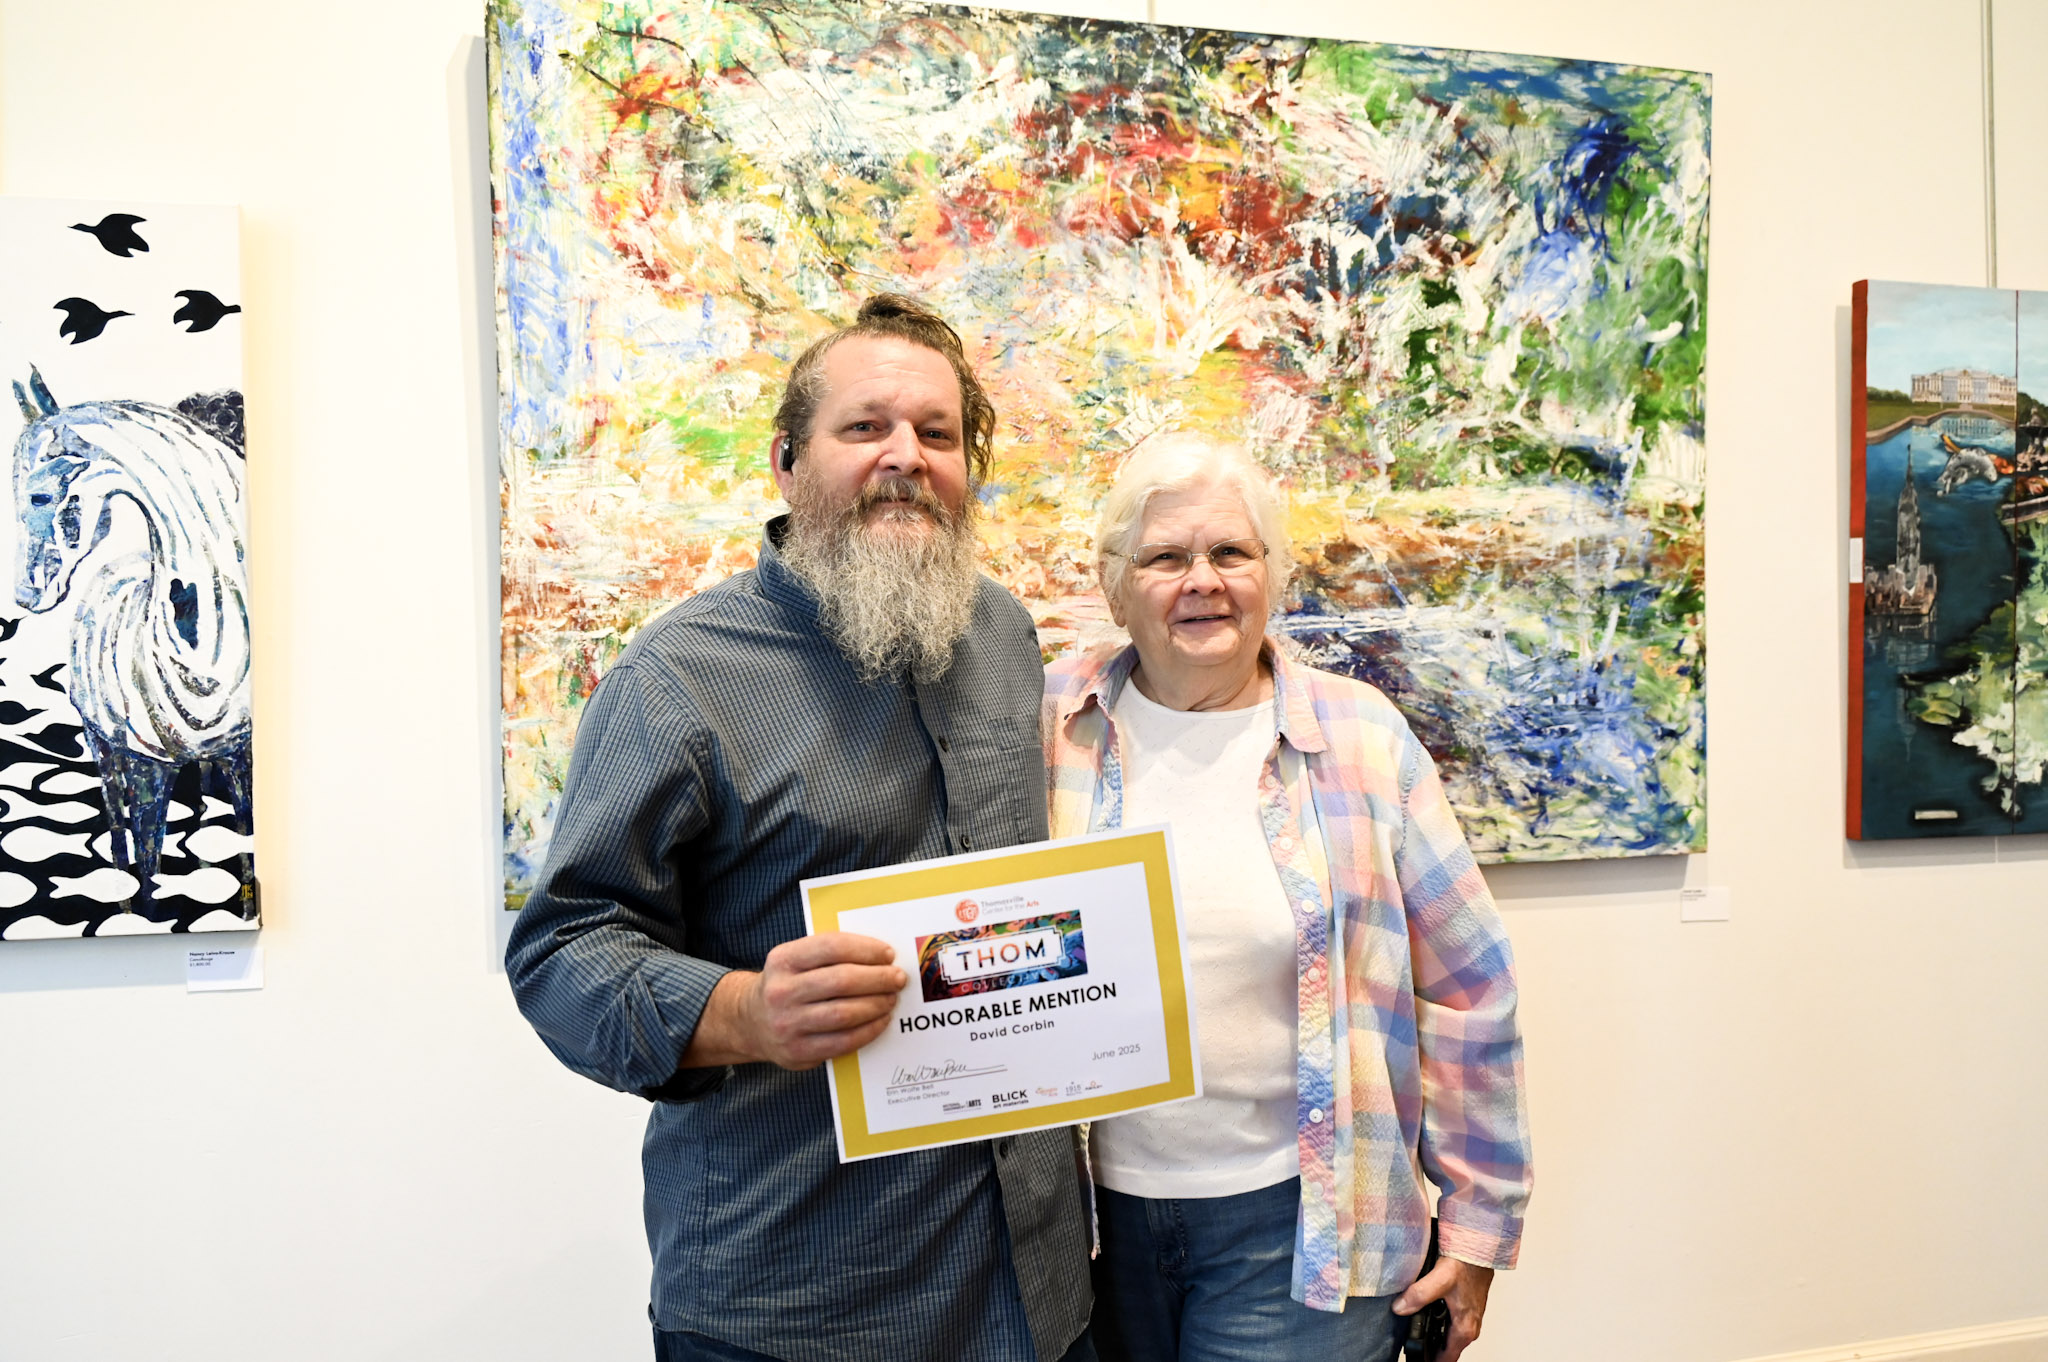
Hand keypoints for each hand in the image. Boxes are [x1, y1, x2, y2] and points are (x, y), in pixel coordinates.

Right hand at [684, 933, 907, 1070]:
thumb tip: (881, 957)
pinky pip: (843, 1042)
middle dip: (878, 979)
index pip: (832, 947)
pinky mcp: (797, 1052)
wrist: (751, 1022)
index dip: (866, 949)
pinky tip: (880, 1020)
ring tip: (891, 998)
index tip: (888, 954)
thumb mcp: (795, 960)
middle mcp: (781, 991)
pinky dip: (868, 1030)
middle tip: (898, 978)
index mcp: (783, 960)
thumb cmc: (788, 984)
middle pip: (842, 981)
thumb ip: (830, 954)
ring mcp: (787, 1024)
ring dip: (876, 1005)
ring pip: (845, 1013)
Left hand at [1392, 1256, 1492, 1361]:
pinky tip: (1427, 1313)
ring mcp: (1470, 1317)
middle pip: (1448, 1349)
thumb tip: (1399, 1308)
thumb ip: (1419, 1295)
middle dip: (1431, 1349)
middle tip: (1412, 1345)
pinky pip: (1452, 1323)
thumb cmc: (1467, 1264)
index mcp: (1464, 1328)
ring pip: (1450, 1335)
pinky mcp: (1467, 1307)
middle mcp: (1470, 1326)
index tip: (1416, 1357)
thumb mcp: (1440, 1279)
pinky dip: (1440, 1323)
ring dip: (1436, 1335)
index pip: (1447, 1358)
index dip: (1431, 1360)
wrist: (1479, 1247)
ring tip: (1416, 1331)